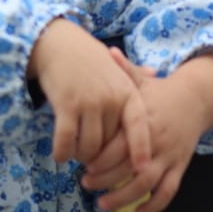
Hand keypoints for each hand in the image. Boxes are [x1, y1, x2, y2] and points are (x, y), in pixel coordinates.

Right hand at [27, 20, 150, 168]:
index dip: (140, 148)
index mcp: (126, 91)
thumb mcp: (115, 64)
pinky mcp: (66, 105)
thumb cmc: (88, 55)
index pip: (138, 125)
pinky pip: (66, 140)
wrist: (58, 43)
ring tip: (75, 153)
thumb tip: (154, 72)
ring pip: (89, 146)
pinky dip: (62, 151)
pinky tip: (60, 154)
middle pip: (110, 143)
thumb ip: (133, 74)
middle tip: (91, 160)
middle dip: (100, 157)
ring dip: (80, 156)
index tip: (142, 168)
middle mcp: (110, 98)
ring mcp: (88, 102)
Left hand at [84, 48, 212, 211]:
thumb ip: (124, 70)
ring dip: (124, 197)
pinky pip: (169, 191)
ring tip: (103, 203)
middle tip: (85, 184)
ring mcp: (170, 155)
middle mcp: (157, 139)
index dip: (100, 157)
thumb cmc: (160, 90)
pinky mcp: (180, 167)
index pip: (119, 144)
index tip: (83, 164)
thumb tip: (109, 51)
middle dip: (105, 179)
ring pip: (147, 183)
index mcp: (144, 119)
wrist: (196, 99)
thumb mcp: (142, 79)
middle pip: (128, 166)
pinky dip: (154, 206)